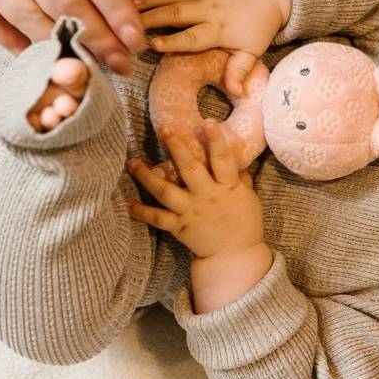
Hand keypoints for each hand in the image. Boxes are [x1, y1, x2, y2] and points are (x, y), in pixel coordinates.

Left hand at [125, 119, 263, 257]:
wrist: (235, 256)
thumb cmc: (246, 224)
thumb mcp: (249, 197)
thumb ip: (240, 178)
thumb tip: (237, 158)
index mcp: (227, 187)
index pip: (223, 160)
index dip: (216, 140)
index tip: (207, 122)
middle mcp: (207, 196)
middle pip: (190, 169)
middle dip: (177, 148)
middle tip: (164, 129)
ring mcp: (191, 211)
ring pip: (166, 192)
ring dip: (147, 177)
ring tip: (132, 162)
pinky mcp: (179, 227)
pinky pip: (158, 219)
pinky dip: (142, 212)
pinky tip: (128, 203)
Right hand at [134, 0, 285, 96]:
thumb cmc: (259, 27)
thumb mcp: (253, 52)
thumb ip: (240, 71)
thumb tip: (238, 94)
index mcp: (219, 29)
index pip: (192, 37)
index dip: (173, 41)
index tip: (153, 45)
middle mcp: (209, 9)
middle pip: (177, 13)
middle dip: (152, 17)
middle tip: (130, 23)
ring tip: (131, 4)